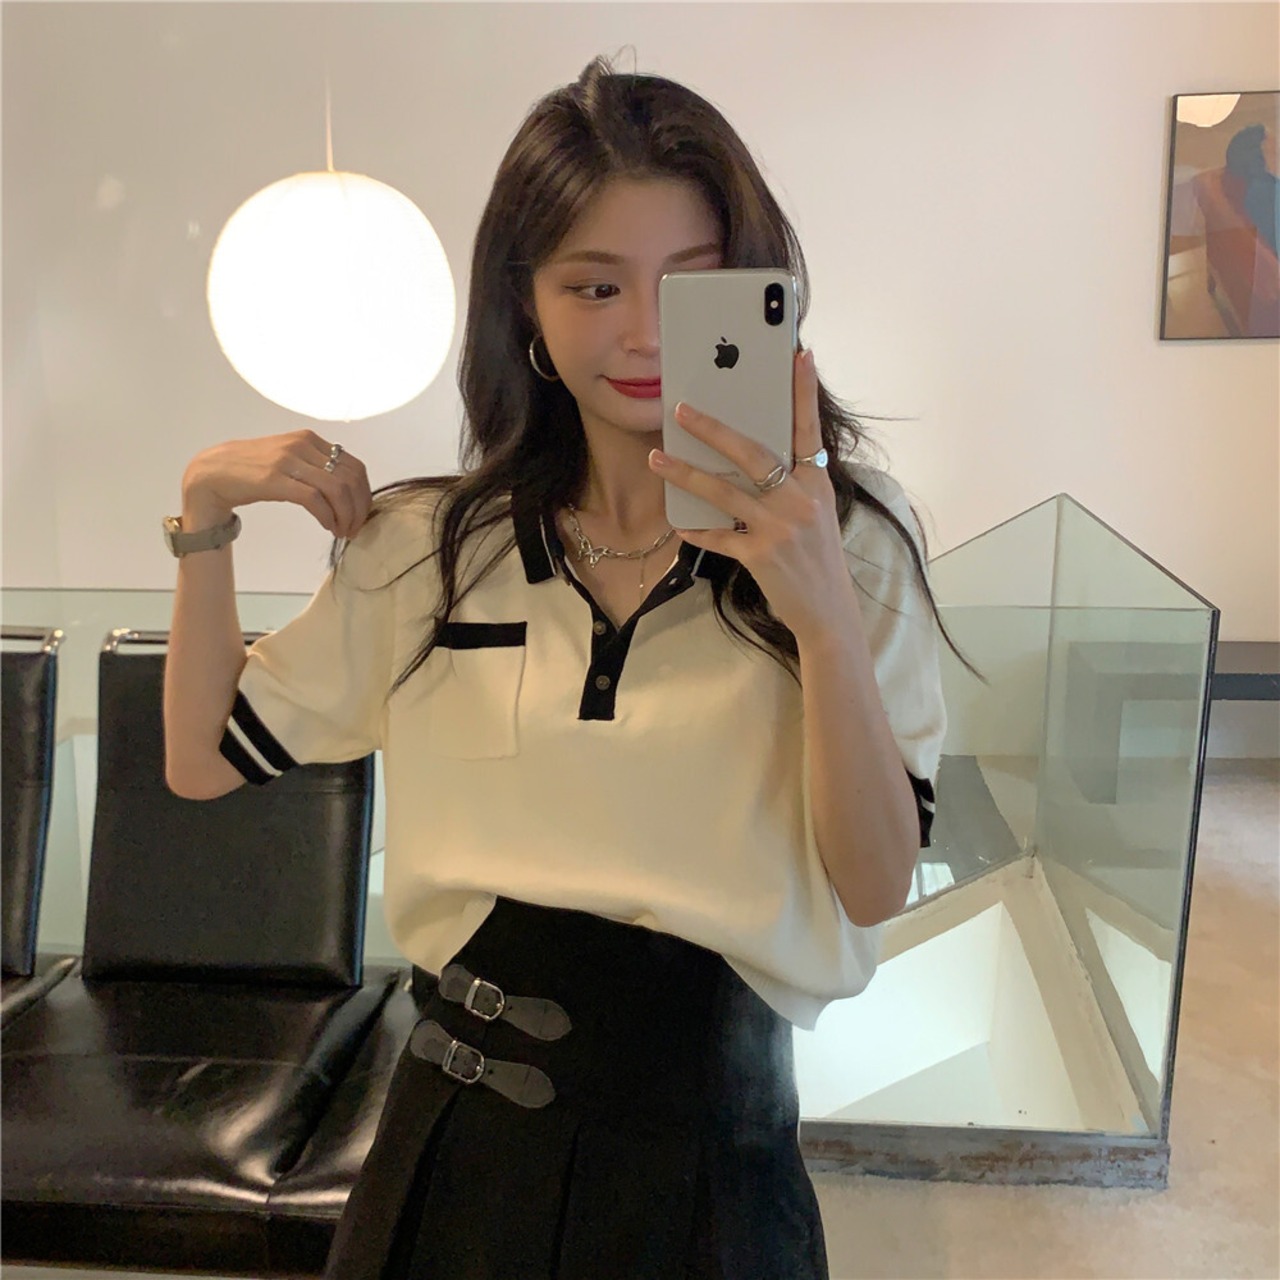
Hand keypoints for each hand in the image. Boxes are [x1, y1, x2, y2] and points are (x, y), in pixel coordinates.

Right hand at [181, 429, 371, 539]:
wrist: (213, 471)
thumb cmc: (252, 469)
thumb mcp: (289, 459)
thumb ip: (315, 467)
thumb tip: (346, 490)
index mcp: (310, 439)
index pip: (354, 466)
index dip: (364, 494)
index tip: (361, 514)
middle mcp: (302, 445)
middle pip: (350, 479)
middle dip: (359, 508)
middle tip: (355, 528)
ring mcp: (288, 460)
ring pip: (336, 489)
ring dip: (346, 516)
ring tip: (342, 531)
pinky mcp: (275, 479)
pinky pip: (314, 499)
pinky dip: (328, 516)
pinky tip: (328, 526)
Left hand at [648, 347, 854, 644]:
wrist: (828, 612)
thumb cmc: (818, 558)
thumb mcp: (816, 513)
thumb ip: (792, 483)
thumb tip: (753, 458)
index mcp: (817, 482)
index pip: (808, 428)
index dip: (803, 392)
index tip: (798, 355)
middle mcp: (800, 498)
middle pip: (752, 454)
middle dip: (713, 430)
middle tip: (682, 411)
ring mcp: (780, 527)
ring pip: (724, 492)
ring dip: (686, 474)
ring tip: (657, 460)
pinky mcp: (760, 554)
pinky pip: (718, 536)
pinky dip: (696, 529)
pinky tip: (677, 523)